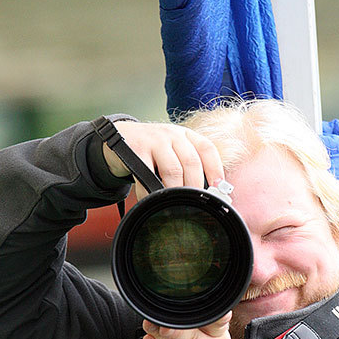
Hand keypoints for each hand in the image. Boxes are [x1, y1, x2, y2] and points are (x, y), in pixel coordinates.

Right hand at [102, 121, 224, 199]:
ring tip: (175, 203)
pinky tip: (152, 199)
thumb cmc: (152, 149)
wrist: (120, 135)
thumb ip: (187, 165)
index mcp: (185, 135)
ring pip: (172, 170)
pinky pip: (147, 176)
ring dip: (176, 190)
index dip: (215, 169)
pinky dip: (150, 192)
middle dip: (195, 186)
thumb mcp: (172, 149)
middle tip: (194, 203)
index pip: (207, 149)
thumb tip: (206, 194)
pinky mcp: (136, 150)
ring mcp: (154, 141)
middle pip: (191, 162)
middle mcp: (172, 134)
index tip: (218, 189)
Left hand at [142, 314, 234, 338]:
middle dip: (175, 329)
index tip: (198, 310)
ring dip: (158, 336)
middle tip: (161, 321)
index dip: (213, 318)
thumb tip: (186, 301)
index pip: (218, 324)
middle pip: (191, 338)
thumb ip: (206, 322)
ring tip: (149, 325)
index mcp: (219, 338)